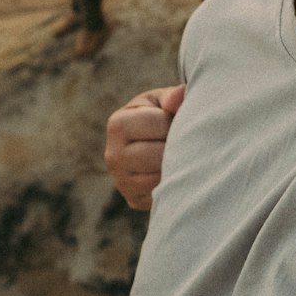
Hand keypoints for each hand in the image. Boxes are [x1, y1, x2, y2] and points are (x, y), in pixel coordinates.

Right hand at [105, 84, 182, 209]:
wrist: (147, 145)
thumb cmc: (158, 116)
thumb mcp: (161, 102)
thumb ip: (172, 97)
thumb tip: (180, 95)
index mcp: (118, 124)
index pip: (161, 125)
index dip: (178, 122)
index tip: (178, 121)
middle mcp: (113, 154)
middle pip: (159, 155)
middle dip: (177, 147)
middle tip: (182, 141)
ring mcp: (121, 181)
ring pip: (161, 178)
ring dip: (177, 167)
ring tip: (179, 155)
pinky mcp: (133, 199)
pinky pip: (162, 195)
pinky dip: (173, 184)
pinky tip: (173, 172)